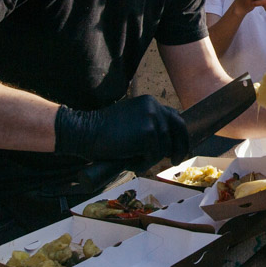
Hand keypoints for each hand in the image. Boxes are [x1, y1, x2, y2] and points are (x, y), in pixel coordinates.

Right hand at [54, 95, 188, 164]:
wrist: (85, 132)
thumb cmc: (103, 131)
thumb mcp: (131, 120)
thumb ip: (147, 123)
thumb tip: (167, 141)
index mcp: (150, 102)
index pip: (174, 117)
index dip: (179, 133)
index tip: (178, 146)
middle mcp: (154, 107)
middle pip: (179, 128)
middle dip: (181, 146)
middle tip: (175, 160)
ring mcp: (152, 119)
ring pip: (164, 147)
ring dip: (151, 159)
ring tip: (133, 161)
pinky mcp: (148, 134)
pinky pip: (154, 156)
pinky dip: (143, 164)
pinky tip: (129, 163)